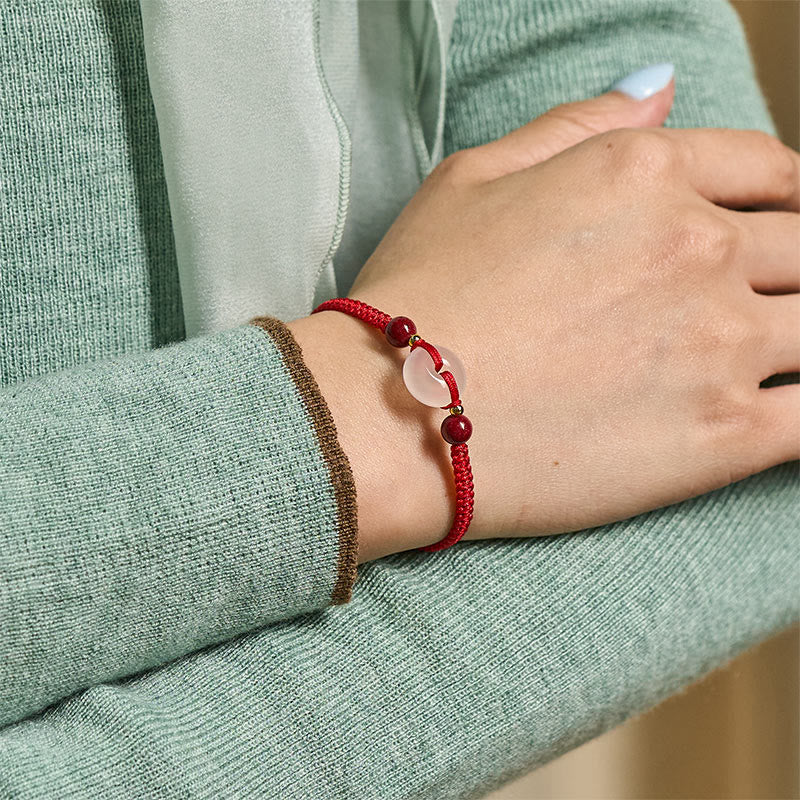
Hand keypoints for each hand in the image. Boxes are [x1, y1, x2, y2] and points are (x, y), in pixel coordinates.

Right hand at [290, 80, 799, 561]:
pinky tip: (787, 407)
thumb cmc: (420, 297)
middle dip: (793, 268)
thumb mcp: (472, 177)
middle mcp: (699, 248)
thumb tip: (659, 89)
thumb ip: (579, 126)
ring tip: (769, 352)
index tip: (780, 224)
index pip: (766, 170)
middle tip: (768, 299)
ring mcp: (720, 344)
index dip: (787, 196)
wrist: (392, 416)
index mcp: (644, 176)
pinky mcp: (724, 437)